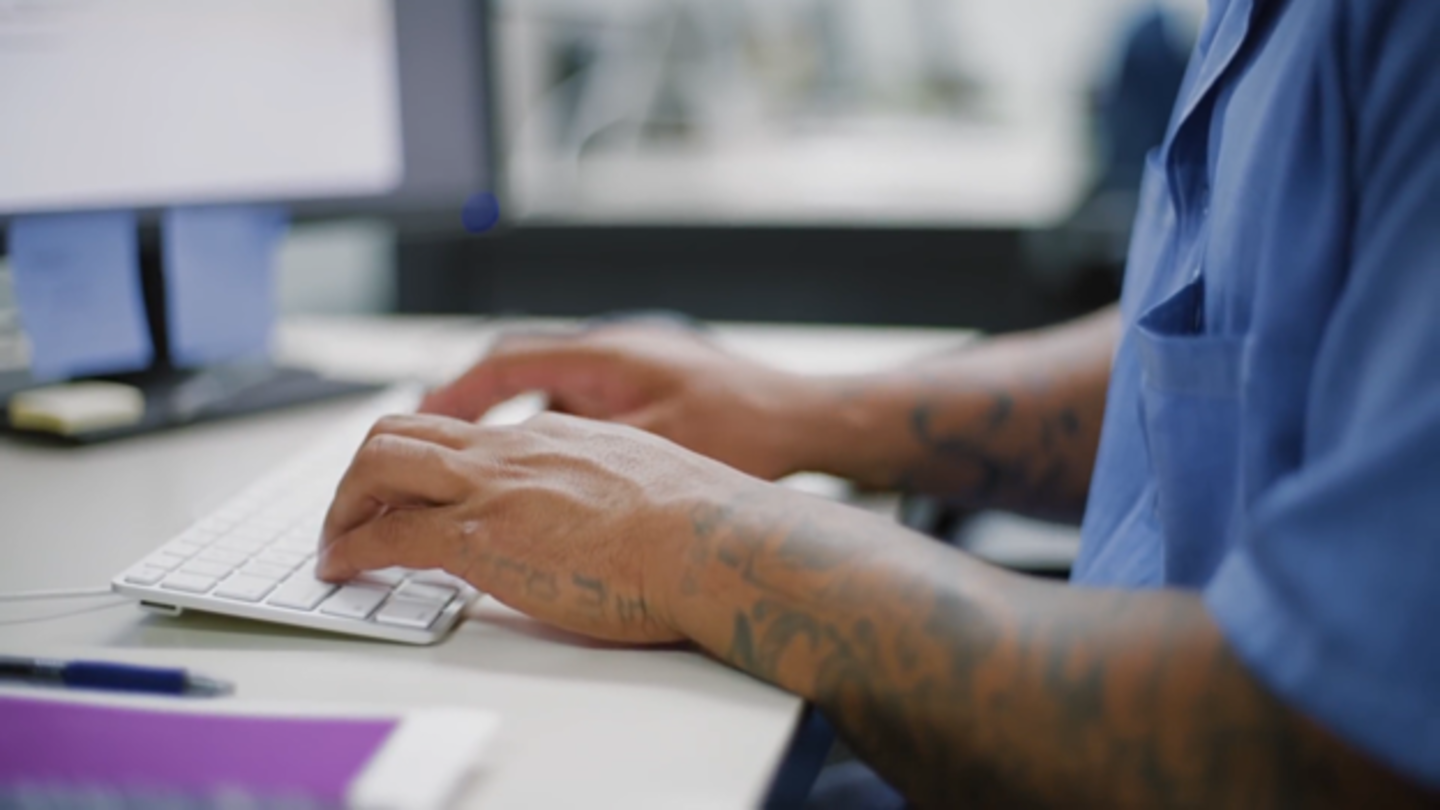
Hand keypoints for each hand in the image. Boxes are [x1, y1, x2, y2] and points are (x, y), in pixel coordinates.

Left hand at [316, 410, 760, 643]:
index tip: (411, 490)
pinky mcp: (476, 536)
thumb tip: (605, 515)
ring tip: (337, 542)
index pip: (463, 434)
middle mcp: (510, 451)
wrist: (707, 539)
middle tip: (354, 512)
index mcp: (551, 439)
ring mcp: (490, 488)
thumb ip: (605, 489)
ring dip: (344, 503)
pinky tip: (339, 570)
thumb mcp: (642, 483)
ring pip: (379, 463)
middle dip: (364, 471)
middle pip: (404, 431)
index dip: (423, 459)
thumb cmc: (696, 525)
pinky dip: (348, 549)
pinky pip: (384, 533)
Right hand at [420, 325, 820, 480]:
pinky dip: (554, 441)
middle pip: (517, 373)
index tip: (417, 421)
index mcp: (605, 358)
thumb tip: (519, 472)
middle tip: (429, 447)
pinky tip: (549, 482)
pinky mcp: (649, 395)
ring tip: (480, 473)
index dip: (455, 393)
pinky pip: (581, 412)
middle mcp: (612, 356)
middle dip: (468, 408)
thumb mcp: (658, 446)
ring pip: (549, 396)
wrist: (811, 418)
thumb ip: (586, 453)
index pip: (507, 363)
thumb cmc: (748, 427)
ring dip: (513, 429)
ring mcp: (631, 374)